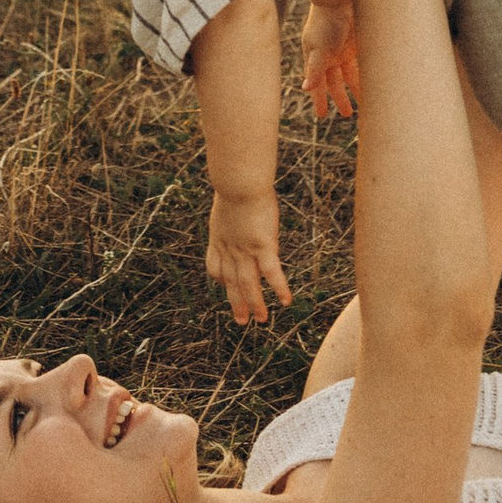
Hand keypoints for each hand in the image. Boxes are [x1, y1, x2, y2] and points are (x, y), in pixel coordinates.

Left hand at [207, 189, 291, 325]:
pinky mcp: (262, 246)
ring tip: (261, 320)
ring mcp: (245, 249)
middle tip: (241, 321)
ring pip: (249, 283)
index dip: (220, 278)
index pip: (215, 266)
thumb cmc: (236, 181)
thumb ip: (234, 206)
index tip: (224, 285)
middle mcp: (229, 248)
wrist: (238, 181)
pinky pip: (271, 273)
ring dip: (255, 303)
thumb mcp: (229, 196)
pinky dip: (278, 288)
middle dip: (236, 302)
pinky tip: (286, 301)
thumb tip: (241, 198)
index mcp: (219, 236)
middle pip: (231, 280)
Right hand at [302, 0, 360, 119]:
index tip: (321, 115)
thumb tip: (305, 89)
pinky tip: (373, 85)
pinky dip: (365, 75)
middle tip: (346, 114)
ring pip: (350, 75)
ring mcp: (344, 51)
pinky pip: (361, 65)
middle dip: (340, 98)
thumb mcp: (318, 49)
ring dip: (355, 89)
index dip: (319, 99)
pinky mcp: (357, 46)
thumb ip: (314, 70)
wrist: (340, 0)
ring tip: (364, 103)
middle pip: (335, 82)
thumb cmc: (324, 24)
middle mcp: (329, 57)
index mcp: (316, 59)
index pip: (318, 84)